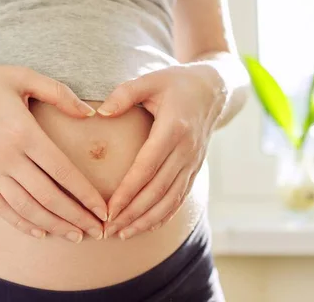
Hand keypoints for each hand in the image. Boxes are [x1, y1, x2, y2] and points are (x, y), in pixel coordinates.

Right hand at [0, 64, 107, 241]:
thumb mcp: (23, 76)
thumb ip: (59, 93)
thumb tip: (89, 114)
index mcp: (24, 132)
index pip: (63, 172)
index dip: (86, 194)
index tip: (103, 209)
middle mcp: (7, 157)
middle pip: (49, 197)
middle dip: (77, 217)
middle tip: (98, 231)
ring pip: (27, 208)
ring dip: (54, 225)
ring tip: (76, 236)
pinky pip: (1, 208)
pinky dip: (22, 224)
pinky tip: (41, 232)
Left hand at [97, 64, 226, 239]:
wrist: (213, 89)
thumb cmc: (176, 83)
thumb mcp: (150, 80)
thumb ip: (124, 94)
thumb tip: (100, 112)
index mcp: (173, 129)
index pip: (147, 167)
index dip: (128, 191)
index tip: (108, 209)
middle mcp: (186, 150)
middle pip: (158, 190)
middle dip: (133, 213)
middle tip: (108, 228)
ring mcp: (193, 162)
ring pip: (170, 199)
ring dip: (147, 220)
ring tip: (122, 234)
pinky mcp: (195, 168)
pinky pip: (179, 197)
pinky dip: (163, 215)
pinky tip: (144, 226)